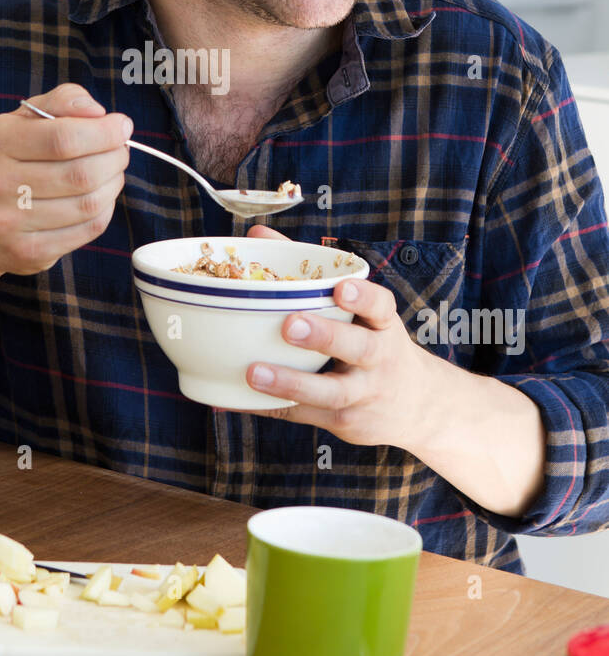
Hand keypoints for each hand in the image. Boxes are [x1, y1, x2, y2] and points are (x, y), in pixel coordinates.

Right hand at [0, 83, 131, 276]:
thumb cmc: (8, 160)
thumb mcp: (24, 120)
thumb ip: (62, 102)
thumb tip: (99, 113)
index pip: (63, 138)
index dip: (104, 132)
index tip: (121, 126)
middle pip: (81, 174)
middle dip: (114, 158)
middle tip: (121, 151)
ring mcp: (9, 224)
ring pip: (89, 204)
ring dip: (113, 184)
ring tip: (112, 173)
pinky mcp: (28, 252)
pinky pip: (87, 230)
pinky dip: (105, 210)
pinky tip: (99, 198)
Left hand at [240, 225, 431, 449]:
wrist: (418, 406)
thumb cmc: (373, 342)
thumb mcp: (361, 310)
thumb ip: (309, 269)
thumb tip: (257, 233)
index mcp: (382, 325)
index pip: (381, 306)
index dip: (363, 296)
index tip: (341, 287)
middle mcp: (379, 359)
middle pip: (358, 348)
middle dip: (325, 336)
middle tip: (289, 325)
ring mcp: (364, 394)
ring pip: (331, 391)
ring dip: (291, 382)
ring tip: (254, 372)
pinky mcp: (344, 422)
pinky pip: (304, 414)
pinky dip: (271, 407)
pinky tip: (238, 398)